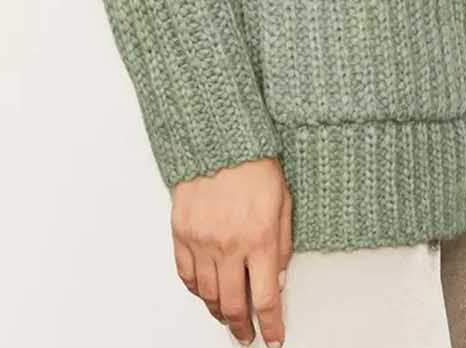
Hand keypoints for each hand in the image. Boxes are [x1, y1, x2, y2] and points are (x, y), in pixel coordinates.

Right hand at [170, 155, 292, 345]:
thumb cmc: (255, 164)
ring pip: (208, 295)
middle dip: (242, 327)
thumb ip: (282, 244)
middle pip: (234, 305)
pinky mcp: (182, 234)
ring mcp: (202, 241)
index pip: (266, 298)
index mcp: (259, 238)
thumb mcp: (283, 202)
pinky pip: (187, 275)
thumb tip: (278, 278)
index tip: (274, 337)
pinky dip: (197, 291)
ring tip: (228, 317)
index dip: (271, 324)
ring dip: (219, 312)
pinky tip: (205, 293)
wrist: (219, 138)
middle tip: (247, 334)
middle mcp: (229, 246)